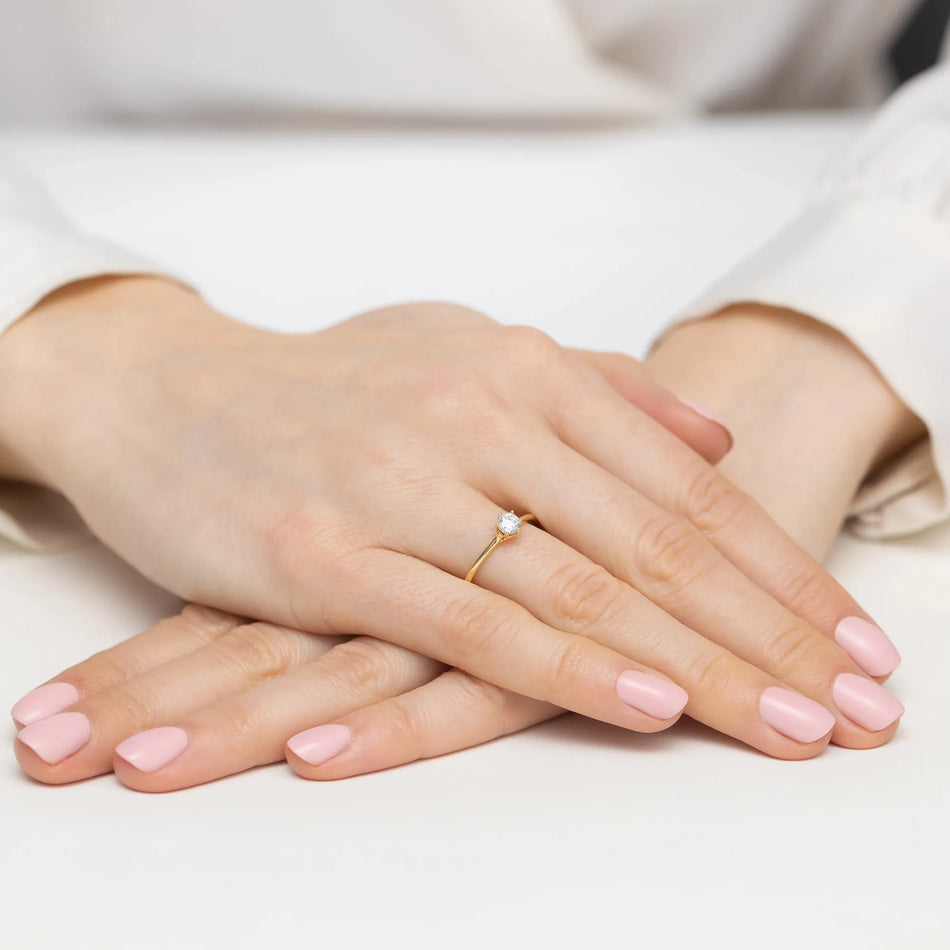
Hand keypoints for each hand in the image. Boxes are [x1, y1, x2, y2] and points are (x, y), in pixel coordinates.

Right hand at [6, 278, 901, 789]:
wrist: (168, 390)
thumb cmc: (325, 383)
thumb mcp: (463, 351)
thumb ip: (593, 388)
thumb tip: (706, 438)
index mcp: (520, 368)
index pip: (684, 485)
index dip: (779, 566)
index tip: (851, 635)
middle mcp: (476, 413)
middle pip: (657, 540)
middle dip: (774, 630)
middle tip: (863, 700)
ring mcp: (403, 481)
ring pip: (585, 584)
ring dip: (704, 664)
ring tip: (796, 722)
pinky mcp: (329, 550)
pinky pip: (472, 619)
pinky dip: (569, 664)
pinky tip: (651, 704)